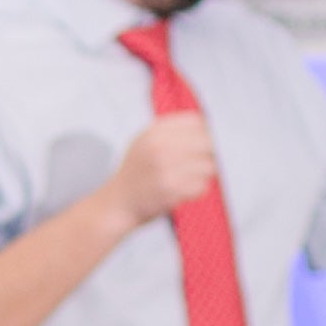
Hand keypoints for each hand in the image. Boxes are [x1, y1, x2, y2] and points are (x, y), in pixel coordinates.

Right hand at [98, 113, 219, 229]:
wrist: (116, 204)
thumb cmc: (134, 174)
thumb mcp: (143, 142)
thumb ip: (169, 132)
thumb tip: (207, 128)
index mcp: (153, 132)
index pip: (196, 122)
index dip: (205, 132)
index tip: (204, 143)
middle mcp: (159, 147)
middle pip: (207, 142)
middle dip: (210, 153)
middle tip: (203, 162)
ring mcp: (166, 169)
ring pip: (208, 165)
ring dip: (204, 173)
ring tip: (191, 178)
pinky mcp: (171, 190)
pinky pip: (202, 186)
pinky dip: (198, 189)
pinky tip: (184, 190)